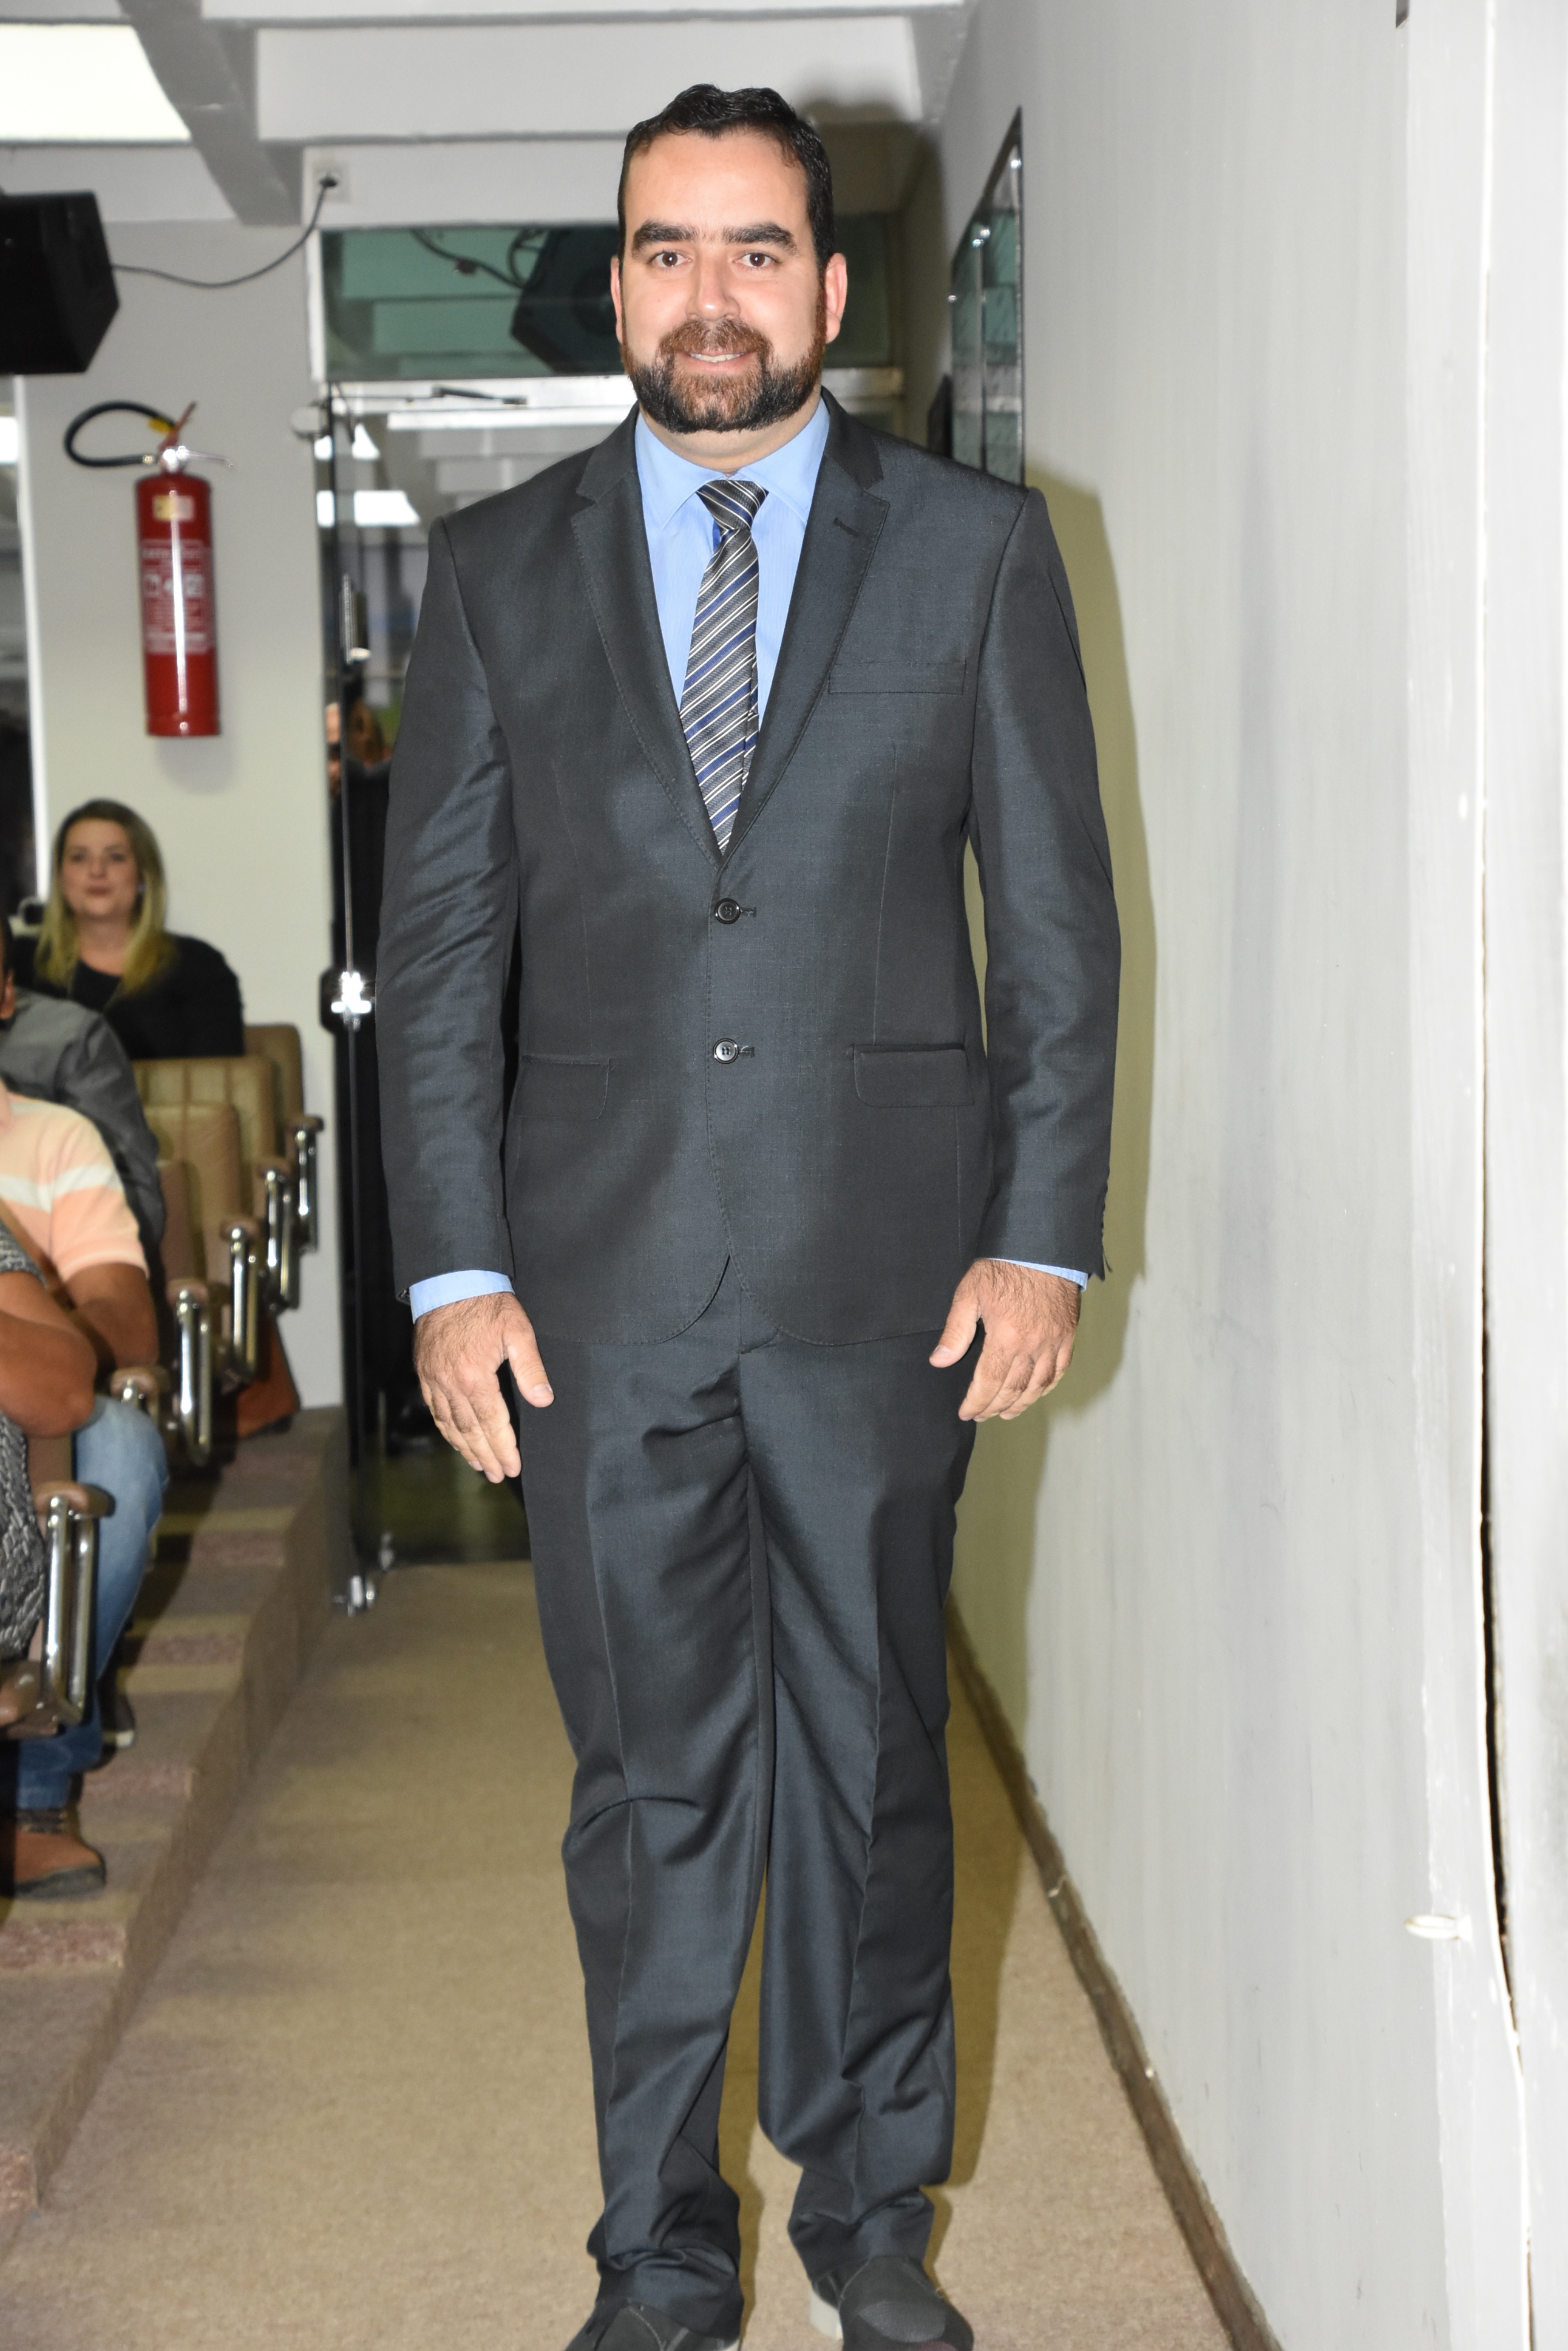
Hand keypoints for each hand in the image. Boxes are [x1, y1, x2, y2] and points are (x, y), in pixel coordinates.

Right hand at [413, 1291, 551, 1482]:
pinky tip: (455, 1438)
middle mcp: (450, 1383)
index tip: (513, 1467)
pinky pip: (435, 1409)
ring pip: (449, 1423)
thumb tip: (543, 1400)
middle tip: (497, 1475)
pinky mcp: (425, 1371)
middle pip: (470, 1430)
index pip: (492, 1423)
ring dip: (464, 1448)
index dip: (504, 1448)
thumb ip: (531, 1368)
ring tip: (478, 1465)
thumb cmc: (488, 1304)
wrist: (449, 1281)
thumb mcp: (518, 1331)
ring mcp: (433, 1379)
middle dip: (486, 1456)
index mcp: (475, 1376)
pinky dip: (446, 1428)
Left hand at [930, 1260, 1081, 1421]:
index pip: (989, 1383)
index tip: (966, 1412)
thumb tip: (940, 1361)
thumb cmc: (1002, 1267)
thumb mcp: (969, 1294)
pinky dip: (1047, 1387)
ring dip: (1021, 1404)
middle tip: (982, 1415)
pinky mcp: (1067, 1335)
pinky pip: (1059, 1370)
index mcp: (1006, 1338)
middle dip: (994, 1407)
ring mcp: (1053, 1342)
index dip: (977, 1402)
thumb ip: (955, 1331)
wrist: (1041, 1247)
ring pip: (1038, 1385)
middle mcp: (1032, 1345)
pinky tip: (1035, 1392)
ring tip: (1006, 1413)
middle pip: (1013, 1390)